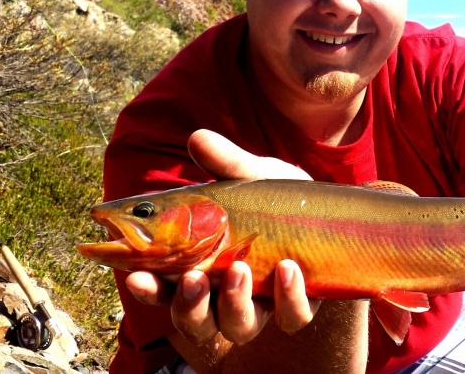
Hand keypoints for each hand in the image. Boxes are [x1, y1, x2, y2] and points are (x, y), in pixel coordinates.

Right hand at [125, 129, 321, 345]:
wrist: (329, 211)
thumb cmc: (277, 199)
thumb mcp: (253, 176)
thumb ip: (227, 164)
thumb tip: (197, 138)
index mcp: (202, 266)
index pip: (164, 287)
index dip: (148, 288)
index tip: (136, 275)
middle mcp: (226, 295)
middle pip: (195, 320)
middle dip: (188, 306)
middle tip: (192, 279)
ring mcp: (263, 304)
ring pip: (238, 327)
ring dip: (233, 305)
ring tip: (240, 269)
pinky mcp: (299, 305)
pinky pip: (291, 317)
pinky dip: (288, 299)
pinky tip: (288, 270)